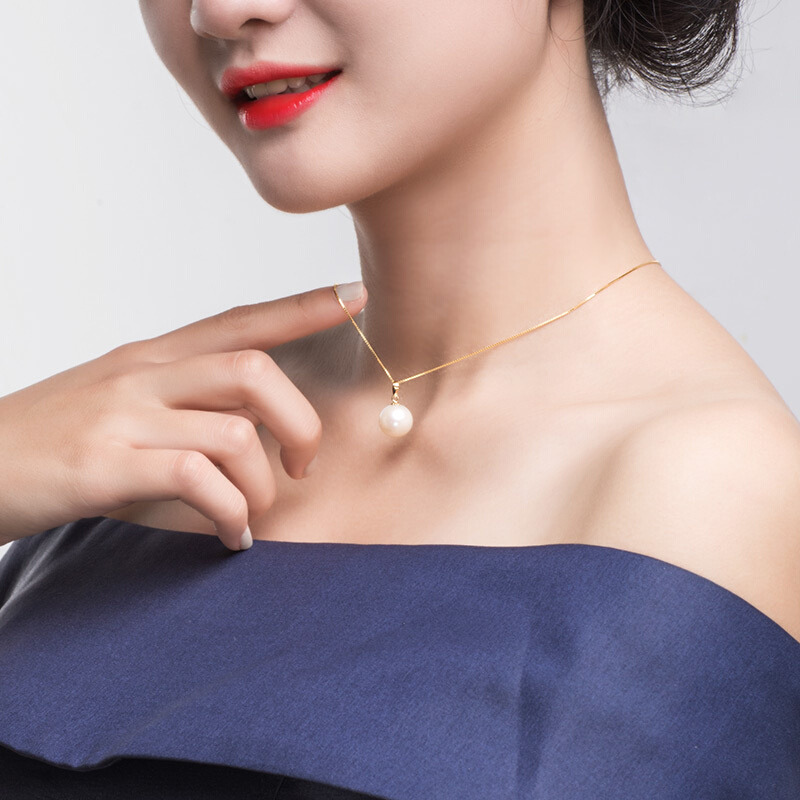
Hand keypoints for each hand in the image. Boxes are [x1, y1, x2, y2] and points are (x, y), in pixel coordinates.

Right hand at [0, 282, 366, 550]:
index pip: (239, 322)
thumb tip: (250, 432)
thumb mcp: (119, 402)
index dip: (300, 308)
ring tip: (254, 514)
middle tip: (302, 466)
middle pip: (255, 371)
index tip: (352, 299)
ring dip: (262, 484)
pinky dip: (230, 512)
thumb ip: (180, 402)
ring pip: (234, 432)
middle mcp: (143, 375)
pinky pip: (197, 479)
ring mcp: (123, 417)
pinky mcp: (104, 465)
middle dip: (300, 423)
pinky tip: (231, 536)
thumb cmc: (52, 439)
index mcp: (152, 357)